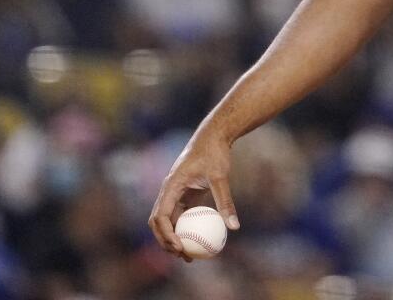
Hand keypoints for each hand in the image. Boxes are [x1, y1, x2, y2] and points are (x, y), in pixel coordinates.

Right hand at [148, 127, 239, 258]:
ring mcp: (175, 192)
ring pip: (169, 220)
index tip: (180, 247)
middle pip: (158, 222)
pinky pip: (182, 215)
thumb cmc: (215, 153)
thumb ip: (225, 201)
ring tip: (190, 255)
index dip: (166, 234)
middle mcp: (169, 190)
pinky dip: (186, 229)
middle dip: (166, 241)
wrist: (214, 136)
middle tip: (182, 256)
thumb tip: (233, 227)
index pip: (160, 216)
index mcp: (170, 186)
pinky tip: (199, 240)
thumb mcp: (220, 177)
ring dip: (175, 238)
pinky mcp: (185, 193)